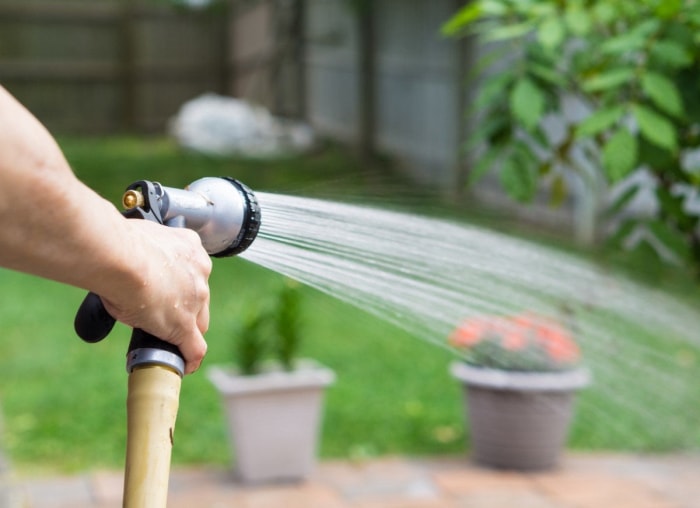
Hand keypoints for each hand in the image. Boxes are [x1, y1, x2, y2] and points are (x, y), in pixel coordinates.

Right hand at [99, 220, 211, 373]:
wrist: (120, 256)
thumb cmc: (118, 245)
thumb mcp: (140, 243)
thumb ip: (143, 259)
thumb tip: (125, 274)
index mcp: (190, 248)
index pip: (192, 273)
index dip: (181, 286)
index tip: (167, 291)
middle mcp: (199, 272)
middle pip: (198, 299)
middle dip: (185, 309)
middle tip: (164, 317)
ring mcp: (195, 300)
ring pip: (197, 323)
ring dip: (184, 332)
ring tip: (170, 344)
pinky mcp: (184, 324)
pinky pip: (194, 348)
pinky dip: (189, 358)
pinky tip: (184, 366)